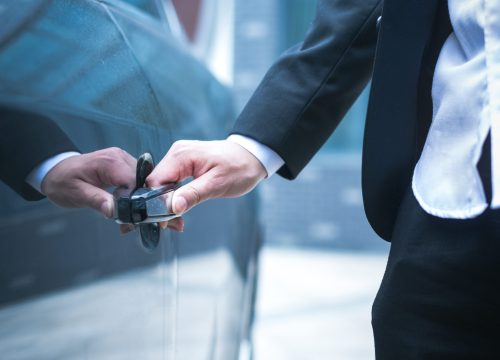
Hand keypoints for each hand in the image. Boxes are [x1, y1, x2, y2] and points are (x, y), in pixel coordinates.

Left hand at [41, 147, 135, 217]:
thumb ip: (97, 201)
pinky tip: (126, 206)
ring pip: (142, 182)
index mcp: (110, 161)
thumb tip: (114, 211)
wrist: (55, 170)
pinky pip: (136, 180)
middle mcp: (120, 157)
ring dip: (138, 200)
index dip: (136, 201)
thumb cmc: (62, 181)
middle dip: (139, 202)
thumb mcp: (76, 194)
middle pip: (142, 181)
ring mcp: (123, 160)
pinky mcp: (123, 165)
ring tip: (126, 216)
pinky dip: (134, 194)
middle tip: (129, 223)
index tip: (131, 219)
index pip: (134, 181)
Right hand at [146, 140, 266, 214]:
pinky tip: (181, 205)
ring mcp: (179, 157)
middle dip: (161, 205)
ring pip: (162, 184)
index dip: (156, 203)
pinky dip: (174, 195)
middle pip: (155, 184)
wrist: (251, 157)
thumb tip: (173, 206)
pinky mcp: (183, 163)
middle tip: (175, 223)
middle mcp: (176, 153)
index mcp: (181, 155)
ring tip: (178, 218)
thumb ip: (193, 195)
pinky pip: (171, 181)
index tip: (166, 220)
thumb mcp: (217, 184)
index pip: (155, 181)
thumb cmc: (239, 168)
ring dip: (167, 202)